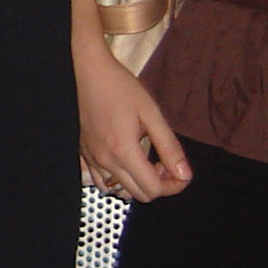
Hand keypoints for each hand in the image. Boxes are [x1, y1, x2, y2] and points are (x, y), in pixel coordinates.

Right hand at [73, 43, 191, 200]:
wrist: (87, 73)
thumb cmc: (120, 87)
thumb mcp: (151, 113)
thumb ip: (169, 146)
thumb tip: (184, 174)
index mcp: (124, 151)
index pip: (153, 190)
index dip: (173, 185)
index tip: (180, 170)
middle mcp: (105, 161)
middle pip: (139, 195)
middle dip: (159, 184)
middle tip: (164, 162)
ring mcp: (92, 160)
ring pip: (120, 191)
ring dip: (138, 183)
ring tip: (145, 160)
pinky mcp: (84, 155)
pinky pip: (102, 181)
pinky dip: (118, 180)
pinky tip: (125, 160)